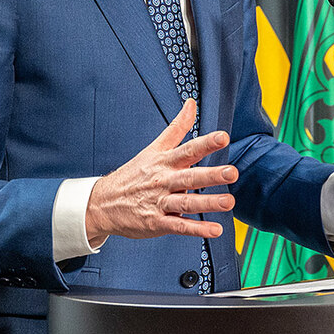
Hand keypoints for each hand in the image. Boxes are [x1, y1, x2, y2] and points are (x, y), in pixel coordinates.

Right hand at [85, 100, 235, 245]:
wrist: (101, 203)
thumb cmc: (133, 175)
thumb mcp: (153, 148)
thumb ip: (177, 128)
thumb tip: (191, 103)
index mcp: (164, 162)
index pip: (188, 149)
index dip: (206, 143)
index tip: (223, 137)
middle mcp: (164, 181)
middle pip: (190, 177)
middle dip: (211, 175)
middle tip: (232, 172)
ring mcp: (160, 202)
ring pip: (187, 202)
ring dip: (209, 203)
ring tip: (229, 202)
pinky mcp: (157, 222)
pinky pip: (179, 225)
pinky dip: (197, 229)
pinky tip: (214, 230)